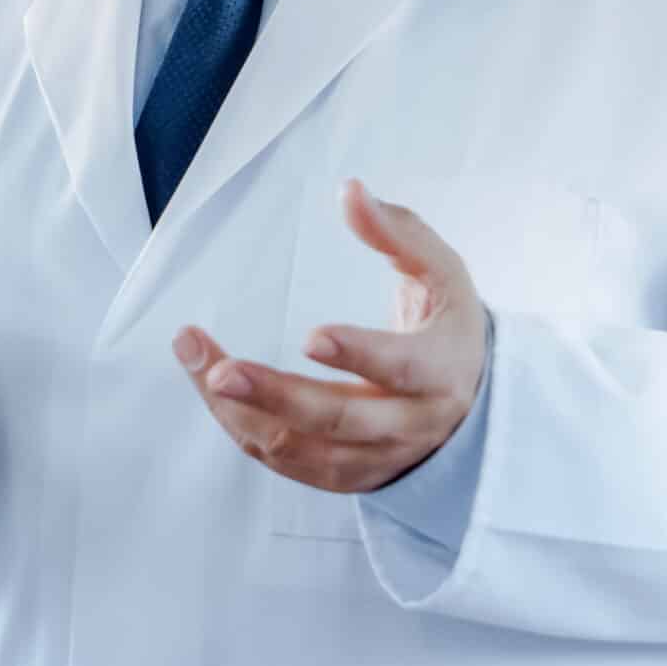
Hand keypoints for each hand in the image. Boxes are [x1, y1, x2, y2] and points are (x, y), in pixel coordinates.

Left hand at [175, 181, 489, 493]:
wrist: (468, 405)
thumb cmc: (445, 325)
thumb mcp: (440, 272)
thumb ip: (397, 232)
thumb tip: (349, 190)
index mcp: (441, 370)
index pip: (402, 369)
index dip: (359, 356)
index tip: (311, 336)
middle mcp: (408, 423)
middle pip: (338, 420)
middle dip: (275, 395)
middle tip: (221, 371)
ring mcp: (374, 457)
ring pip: (300, 447)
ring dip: (242, 412)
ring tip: (199, 364)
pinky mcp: (344, 474)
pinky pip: (285, 461)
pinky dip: (244, 428)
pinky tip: (210, 388)